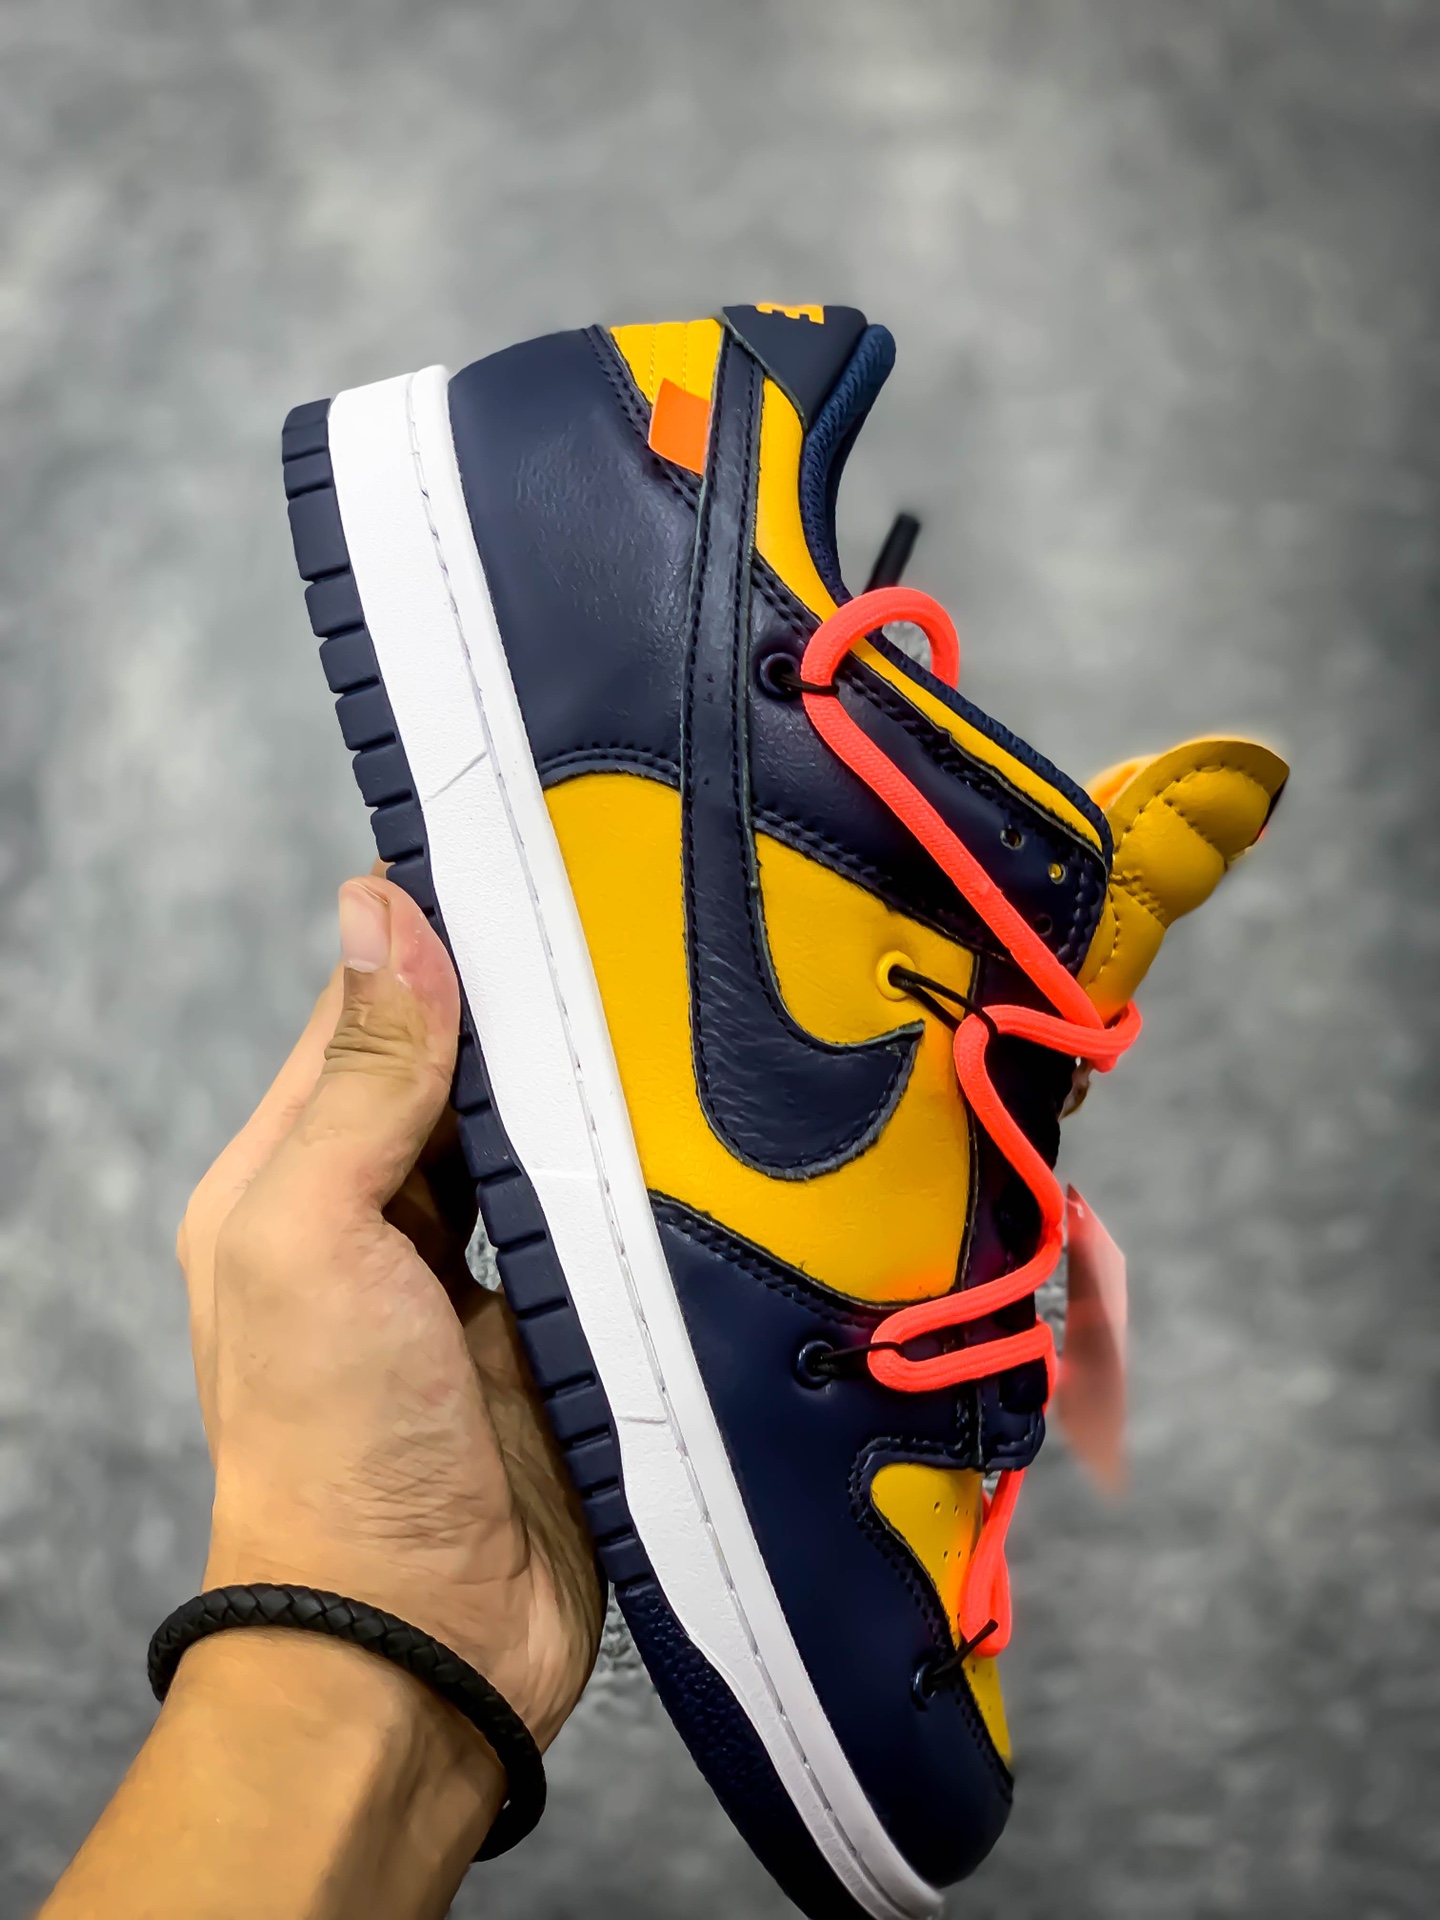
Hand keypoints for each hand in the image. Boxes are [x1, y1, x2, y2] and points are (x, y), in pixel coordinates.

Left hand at [177, 873, 602, 1749]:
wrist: (423, 1642)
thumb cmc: (332, 1445)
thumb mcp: (314, 1233)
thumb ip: (360, 1078)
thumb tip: (377, 908)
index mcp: (300, 1171)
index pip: (373, 1012)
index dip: (441, 938)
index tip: (530, 860)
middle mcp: (388, 1211)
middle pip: (472, 1071)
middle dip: (540, 1011)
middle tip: (638, 924)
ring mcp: (482, 1271)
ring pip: (550, 1140)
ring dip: (599, 1095)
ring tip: (683, 1007)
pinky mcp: (565, 1324)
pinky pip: (611, 1222)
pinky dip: (644, 1181)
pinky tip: (702, 1129)